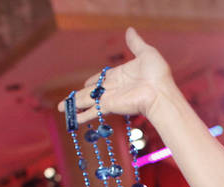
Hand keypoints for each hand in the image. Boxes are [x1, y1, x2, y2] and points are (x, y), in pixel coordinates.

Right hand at [59, 27, 174, 124]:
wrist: (160, 92)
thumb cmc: (157, 74)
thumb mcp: (146, 53)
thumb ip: (135, 43)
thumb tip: (129, 30)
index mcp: (120, 75)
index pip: (101, 79)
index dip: (92, 81)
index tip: (85, 84)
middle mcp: (113, 87)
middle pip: (90, 92)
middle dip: (77, 97)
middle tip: (67, 102)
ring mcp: (110, 97)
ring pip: (87, 101)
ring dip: (74, 105)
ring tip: (62, 109)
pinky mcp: (110, 105)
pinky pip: (93, 110)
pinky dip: (82, 115)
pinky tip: (73, 119)